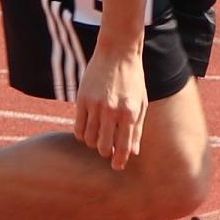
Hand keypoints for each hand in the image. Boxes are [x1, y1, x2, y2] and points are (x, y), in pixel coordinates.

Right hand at [70, 40, 148, 168]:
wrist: (117, 52)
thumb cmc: (132, 79)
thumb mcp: (141, 103)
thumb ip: (137, 129)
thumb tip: (133, 153)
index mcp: (130, 113)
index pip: (124, 147)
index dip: (120, 160)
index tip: (117, 166)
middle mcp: (112, 111)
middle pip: (103, 147)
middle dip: (105, 152)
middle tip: (107, 149)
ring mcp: (95, 105)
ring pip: (89, 139)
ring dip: (93, 143)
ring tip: (98, 136)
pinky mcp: (82, 99)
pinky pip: (78, 128)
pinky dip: (82, 134)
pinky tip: (88, 130)